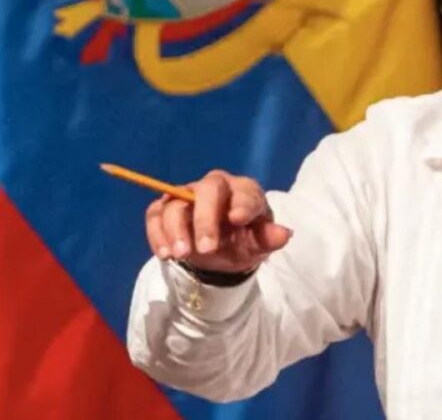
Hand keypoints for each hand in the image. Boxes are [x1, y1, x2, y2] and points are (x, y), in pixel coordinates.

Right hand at [144, 170, 292, 272]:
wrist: (222, 252)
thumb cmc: (245, 240)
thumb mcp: (260, 244)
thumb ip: (269, 238)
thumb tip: (284, 234)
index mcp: (244, 191)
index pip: (245, 192)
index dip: (242, 203)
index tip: (238, 220)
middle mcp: (215, 187)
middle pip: (207, 191)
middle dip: (205, 219)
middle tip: (207, 249)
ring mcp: (187, 196)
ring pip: (176, 202)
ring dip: (175, 229)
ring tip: (180, 255)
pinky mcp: (166, 209)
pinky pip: (156, 214)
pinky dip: (156, 233)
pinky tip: (164, 255)